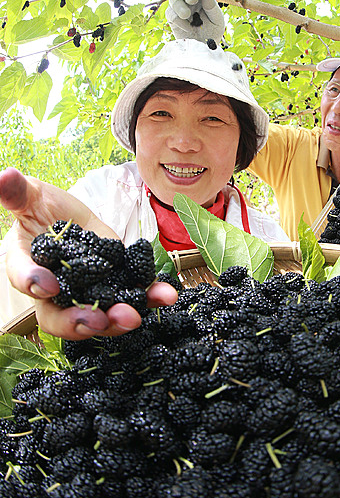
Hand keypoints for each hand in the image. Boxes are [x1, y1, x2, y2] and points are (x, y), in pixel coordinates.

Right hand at [0, 168, 177, 339]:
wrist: (73, 217)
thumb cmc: (44, 209)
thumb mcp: (32, 196)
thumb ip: (18, 193)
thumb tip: (4, 176)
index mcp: (27, 266)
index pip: (24, 278)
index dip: (32, 282)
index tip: (46, 284)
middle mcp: (55, 291)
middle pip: (60, 317)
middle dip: (79, 321)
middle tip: (97, 319)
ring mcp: (87, 293)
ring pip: (98, 317)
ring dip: (117, 320)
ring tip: (135, 315)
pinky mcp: (116, 286)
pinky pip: (132, 298)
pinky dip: (149, 298)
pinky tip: (165, 294)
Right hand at [165, 0, 224, 43]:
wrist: (204, 49)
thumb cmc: (212, 32)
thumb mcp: (217, 20)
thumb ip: (212, 7)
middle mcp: (190, 0)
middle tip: (193, 1)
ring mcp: (180, 8)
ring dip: (179, 5)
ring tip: (187, 15)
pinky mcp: (173, 19)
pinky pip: (170, 14)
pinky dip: (178, 20)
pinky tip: (188, 28)